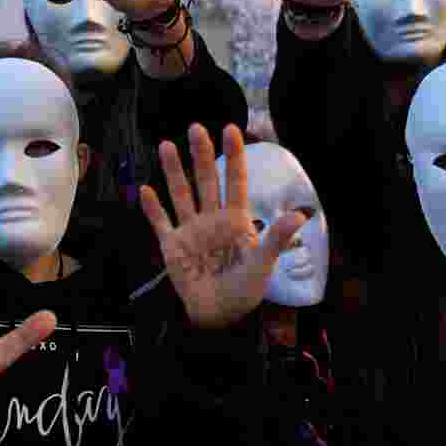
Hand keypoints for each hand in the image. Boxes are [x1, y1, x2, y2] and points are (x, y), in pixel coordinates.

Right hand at [140, 124, 305, 327]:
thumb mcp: (262, 265)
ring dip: (173, 171)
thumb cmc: (244, 291)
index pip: (235, 181)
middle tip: (195, 128)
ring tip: (165, 146)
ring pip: (181, 194)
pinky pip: (160, 223)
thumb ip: (276, 239)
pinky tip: (145, 190)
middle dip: (200, 155)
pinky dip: (152, 208)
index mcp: (236, 219)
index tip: (230, 129)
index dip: (233, 156)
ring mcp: (190, 230)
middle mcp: (212, 218)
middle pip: (206, 180)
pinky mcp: (171, 246)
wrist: (218, 317)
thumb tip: (300, 215)